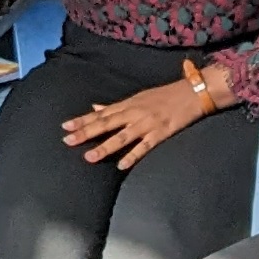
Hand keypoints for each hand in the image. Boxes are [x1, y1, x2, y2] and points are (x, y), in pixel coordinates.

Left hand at [60, 77, 214, 169]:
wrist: (193, 92)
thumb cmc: (165, 95)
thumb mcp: (138, 97)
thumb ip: (116, 106)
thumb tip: (95, 108)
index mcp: (128, 104)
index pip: (100, 114)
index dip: (82, 120)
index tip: (65, 126)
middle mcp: (134, 113)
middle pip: (106, 124)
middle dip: (86, 133)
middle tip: (68, 141)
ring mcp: (147, 124)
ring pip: (122, 137)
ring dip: (105, 147)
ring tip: (89, 157)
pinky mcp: (161, 133)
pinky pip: (144, 146)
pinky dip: (132, 155)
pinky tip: (121, 165)